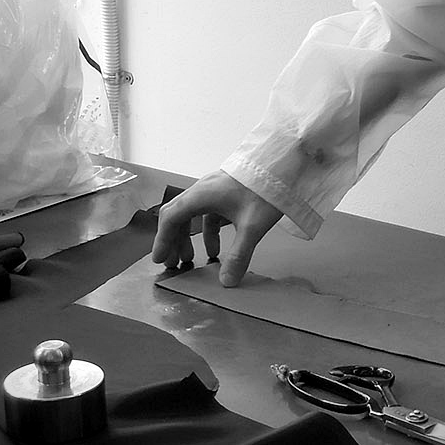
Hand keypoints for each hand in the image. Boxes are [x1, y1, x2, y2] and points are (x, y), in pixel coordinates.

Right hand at [151, 170, 282, 286]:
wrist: (284, 162)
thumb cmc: (265, 189)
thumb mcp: (252, 226)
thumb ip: (239, 255)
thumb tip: (227, 282)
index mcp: (201, 195)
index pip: (171, 218)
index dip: (163, 240)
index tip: (160, 260)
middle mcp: (203, 189)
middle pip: (179, 216)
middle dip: (174, 241)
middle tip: (174, 264)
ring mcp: (215, 188)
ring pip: (194, 214)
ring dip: (191, 237)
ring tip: (193, 259)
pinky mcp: (227, 190)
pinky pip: (210, 213)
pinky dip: (209, 231)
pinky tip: (216, 248)